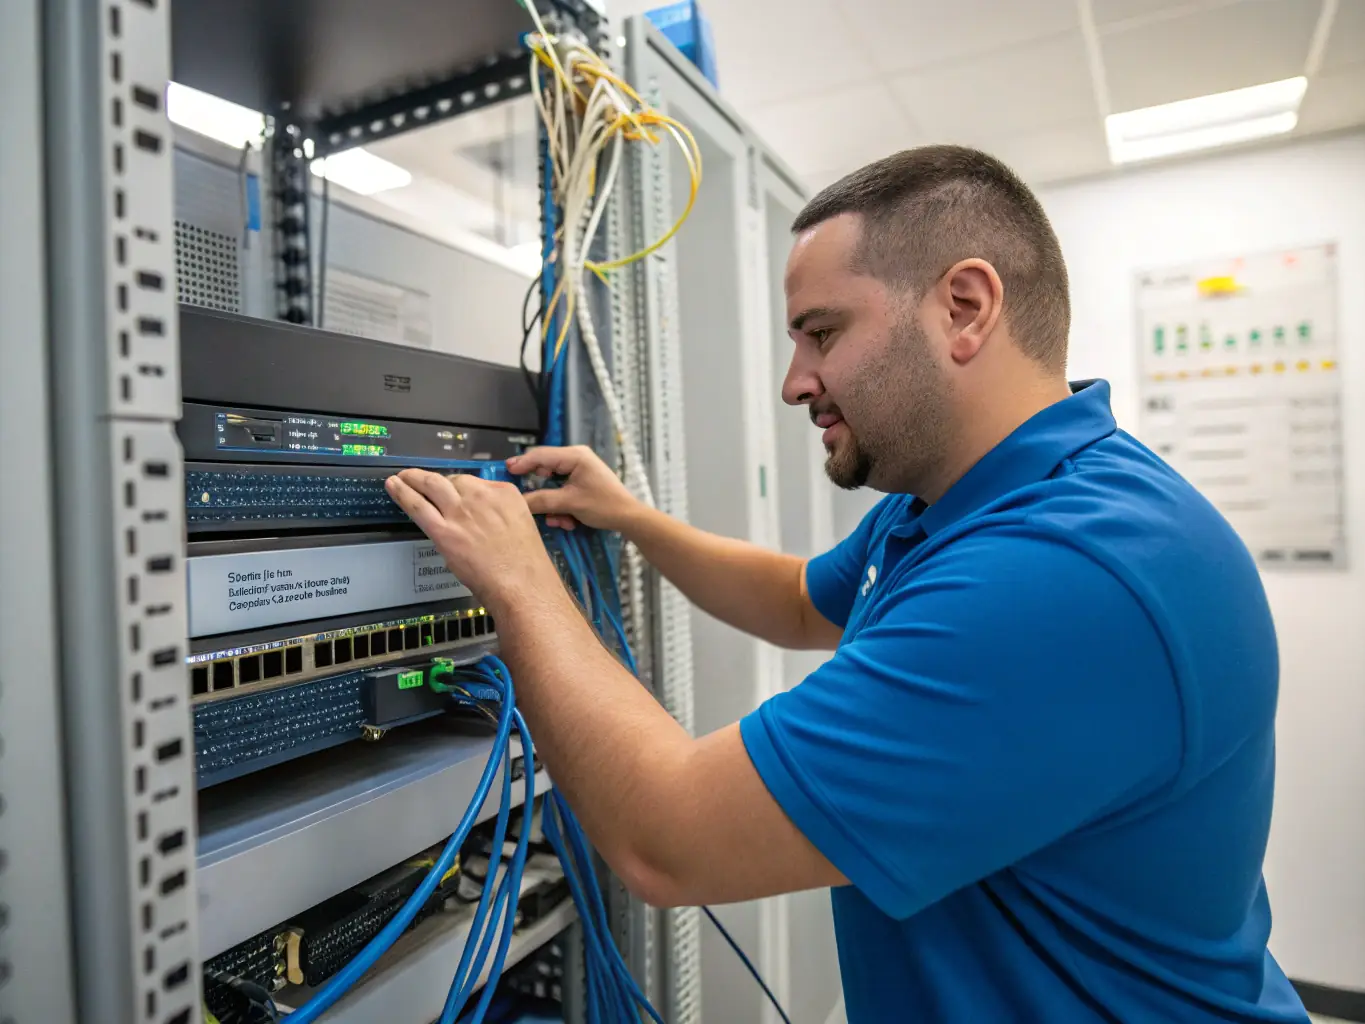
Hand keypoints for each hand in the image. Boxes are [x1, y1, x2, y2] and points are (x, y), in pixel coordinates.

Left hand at [385, 470, 558, 611]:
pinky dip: (402, 494)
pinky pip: (417, 506)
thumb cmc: (526, 564)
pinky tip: (392, 487)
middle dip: (433, 479)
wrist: (521, 584)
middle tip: (419, 479)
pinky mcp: (443, 530)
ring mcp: (460, 511)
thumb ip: (497, 517)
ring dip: (413, 479)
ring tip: (401, 478)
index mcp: (504, 493)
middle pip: (451, 480)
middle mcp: (480, 496)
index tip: (451, 492)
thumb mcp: (521, 525)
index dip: (458, 487)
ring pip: (430, 485)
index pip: (474, 482)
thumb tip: (476, 522)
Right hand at [508, 446, 640, 531]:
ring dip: (552, 504)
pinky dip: (561, 506)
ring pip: (552, 484)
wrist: (629, 518)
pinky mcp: (581, 481)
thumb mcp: (570, 504)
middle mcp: (576, 458)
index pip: (541, 455)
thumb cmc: (603, 506)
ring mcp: (579, 469)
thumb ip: (542, 501)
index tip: (505, 471)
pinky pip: (562, 490)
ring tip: (557, 520)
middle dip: (538, 490)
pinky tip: (567, 521)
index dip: (521, 463)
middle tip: (523, 500)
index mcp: (575, 456)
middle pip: (545, 469)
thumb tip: (518, 502)